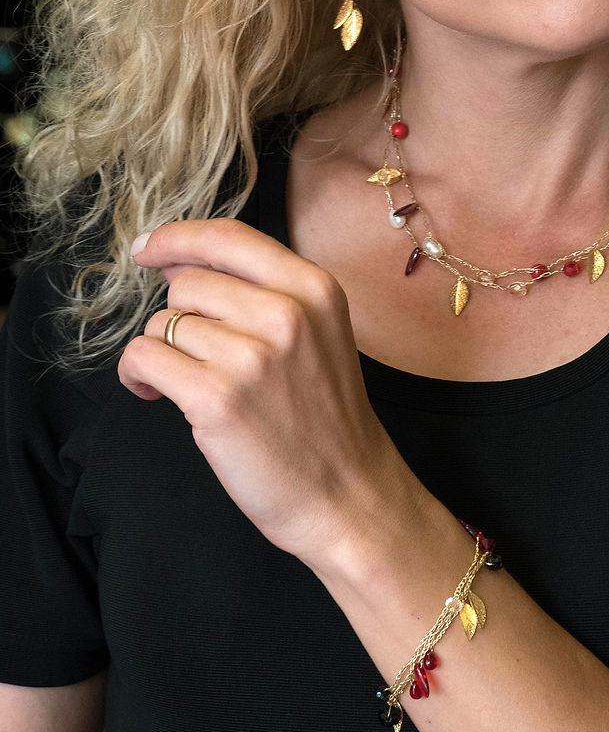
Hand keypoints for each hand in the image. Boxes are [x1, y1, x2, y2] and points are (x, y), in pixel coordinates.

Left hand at [117, 219, 421, 574]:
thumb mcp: (317, 332)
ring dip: (162, 351)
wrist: (348, 494)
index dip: (178, 238)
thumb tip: (180, 265)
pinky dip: (138, 375)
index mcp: (314, 288)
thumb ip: (261, 292)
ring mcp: (252, 355)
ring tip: (187, 382)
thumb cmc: (325, 417)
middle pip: (188, 282)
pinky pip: (143, 357)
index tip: (148, 249)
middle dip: (179, 317)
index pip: (229, 237)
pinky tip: (156, 394)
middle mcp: (286, 312)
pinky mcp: (216, 398)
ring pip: (162, 321)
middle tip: (199, 356)